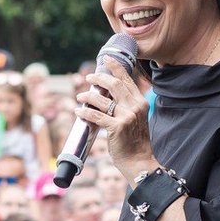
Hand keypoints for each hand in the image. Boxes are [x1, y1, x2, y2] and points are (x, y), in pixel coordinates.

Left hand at [76, 58, 157, 180]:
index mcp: (140, 102)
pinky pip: (96, 116)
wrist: (139, 161)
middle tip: (89, 77)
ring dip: (88, 96)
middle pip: (114, 84)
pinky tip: (79, 112)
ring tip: (80, 96)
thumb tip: (108, 95)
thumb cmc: (135, 141)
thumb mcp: (136, 119)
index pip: (127, 79)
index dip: (115, 67)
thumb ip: (127, 106)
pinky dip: (85, 113)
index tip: (106, 58)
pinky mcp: (117, 127)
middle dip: (99, 78)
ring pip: (102, 100)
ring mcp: (126, 116)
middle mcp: (135, 106)